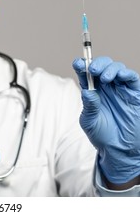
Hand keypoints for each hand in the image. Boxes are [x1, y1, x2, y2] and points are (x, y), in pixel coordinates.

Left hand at [73, 57, 139, 184]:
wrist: (119, 148)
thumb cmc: (101, 134)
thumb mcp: (89, 121)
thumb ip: (89, 106)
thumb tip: (87, 91)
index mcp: (91, 90)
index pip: (85, 73)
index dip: (81, 65)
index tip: (77, 64)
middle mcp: (105, 87)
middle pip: (101, 66)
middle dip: (97, 63)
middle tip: (92, 70)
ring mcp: (120, 89)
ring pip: (116, 68)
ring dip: (110, 68)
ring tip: (104, 78)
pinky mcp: (134, 93)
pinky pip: (132, 78)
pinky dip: (126, 73)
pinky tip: (119, 76)